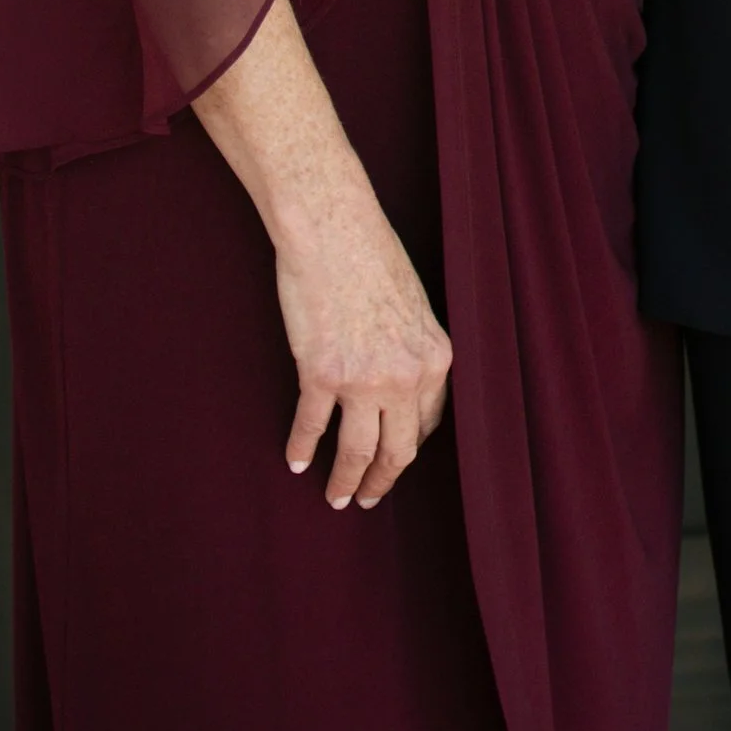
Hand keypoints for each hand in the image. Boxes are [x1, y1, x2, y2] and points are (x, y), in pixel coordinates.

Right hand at [271, 192, 454, 510]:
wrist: (334, 231)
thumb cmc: (372, 258)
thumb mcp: (413, 306)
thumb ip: (411, 350)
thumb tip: (399, 390)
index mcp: (435, 357)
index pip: (427, 424)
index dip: (408, 449)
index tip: (394, 462)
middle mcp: (404, 376)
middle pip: (396, 450)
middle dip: (382, 481)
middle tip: (367, 499)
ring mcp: (362, 379)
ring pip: (355, 452)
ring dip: (344, 482)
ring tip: (335, 497)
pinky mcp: (320, 374)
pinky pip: (311, 426)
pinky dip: (301, 448)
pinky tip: (296, 460)